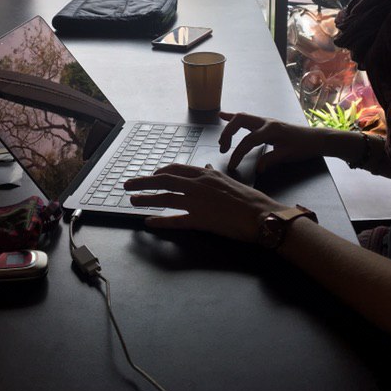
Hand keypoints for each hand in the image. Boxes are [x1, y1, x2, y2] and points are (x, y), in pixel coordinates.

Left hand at [124, 163, 287, 241]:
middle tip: (128, 185)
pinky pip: (175, 220)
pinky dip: (160, 221)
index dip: (160, 171)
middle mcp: (199, 185)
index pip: (176, 169)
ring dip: (146, 199)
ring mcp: (198, 202)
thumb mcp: (229, 180)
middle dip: (143, 182)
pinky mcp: (201, 220)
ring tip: (133, 201)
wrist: (261, 214)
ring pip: (165, 198)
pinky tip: (149, 222)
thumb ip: (213, 175)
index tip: (150, 175)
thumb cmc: (249, 199)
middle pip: (164, 180)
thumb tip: (204, 168)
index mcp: (206, 175)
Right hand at [219, 111, 326, 172]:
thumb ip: (271, 160)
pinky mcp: (265, 124)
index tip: (232, 165)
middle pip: (240, 121)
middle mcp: (266, 122)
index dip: (238, 153)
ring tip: (222, 141)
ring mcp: (265, 121)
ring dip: (230, 127)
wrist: (316, 139)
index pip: (248, 141)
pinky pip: (247, 119)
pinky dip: (234, 118)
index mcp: (271, 130)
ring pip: (242, 118)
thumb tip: (257, 169)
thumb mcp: (288, 155)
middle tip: (223, 149)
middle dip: (228, 133)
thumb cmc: (304, 147)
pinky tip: (223, 116)